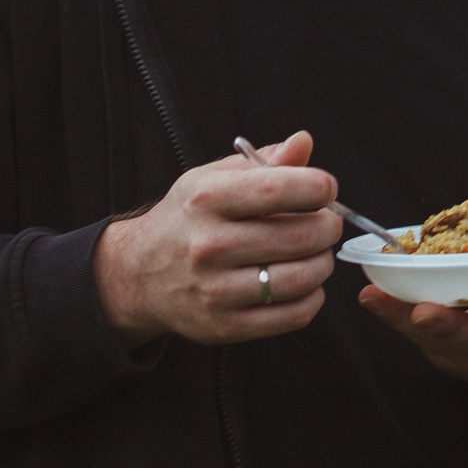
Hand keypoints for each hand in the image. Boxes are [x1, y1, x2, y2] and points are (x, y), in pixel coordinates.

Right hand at [91, 132, 340, 345]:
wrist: (139, 274)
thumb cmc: (188, 218)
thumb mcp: (213, 178)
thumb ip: (264, 161)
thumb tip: (304, 142)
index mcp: (206, 199)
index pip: (279, 188)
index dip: (318, 187)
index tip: (326, 189)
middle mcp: (209, 245)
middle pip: (300, 237)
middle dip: (328, 227)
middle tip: (326, 223)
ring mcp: (216, 291)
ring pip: (302, 279)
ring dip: (323, 263)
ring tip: (316, 253)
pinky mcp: (225, 326)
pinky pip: (294, 315)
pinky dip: (313, 298)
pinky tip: (303, 283)